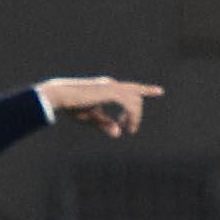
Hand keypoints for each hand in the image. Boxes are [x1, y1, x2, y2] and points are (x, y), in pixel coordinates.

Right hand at [39, 78, 161, 137]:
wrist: (60, 96)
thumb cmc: (72, 106)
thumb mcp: (91, 118)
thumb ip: (104, 124)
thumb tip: (118, 134)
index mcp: (108, 88)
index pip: (132, 88)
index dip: (146, 90)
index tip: (159, 91)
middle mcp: (112, 85)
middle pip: (136, 97)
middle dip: (136, 115)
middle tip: (130, 130)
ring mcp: (112, 87)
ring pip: (135, 102)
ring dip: (134, 117)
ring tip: (128, 129)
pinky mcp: (111, 92)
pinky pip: (130, 104)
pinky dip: (131, 116)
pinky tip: (125, 125)